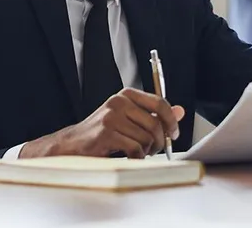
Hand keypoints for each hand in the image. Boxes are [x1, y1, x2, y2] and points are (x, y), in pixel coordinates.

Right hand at [24, 88, 184, 158]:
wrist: (71, 145)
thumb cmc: (101, 133)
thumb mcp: (129, 119)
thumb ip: (153, 114)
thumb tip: (180, 111)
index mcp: (126, 95)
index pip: (159, 103)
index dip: (171, 120)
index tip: (173, 133)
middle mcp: (118, 102)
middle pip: (155, 123)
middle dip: (159, 141)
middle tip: (155, 150)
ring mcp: (111, 117)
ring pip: (146, 138)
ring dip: (146, 151)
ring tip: (138, 153)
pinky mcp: (106, 133)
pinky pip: (135, 149)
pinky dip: (137, 158)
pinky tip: (130, 157)